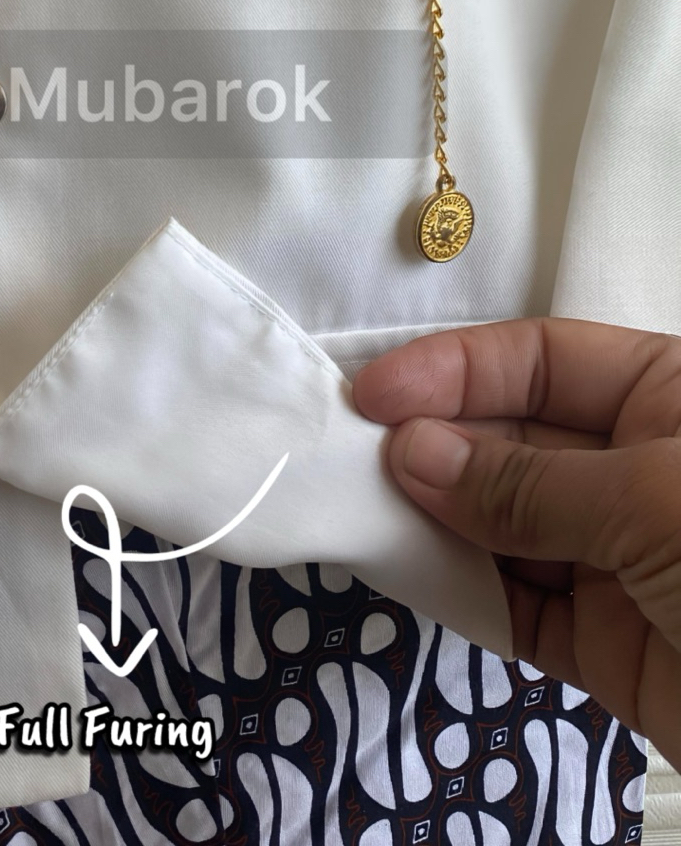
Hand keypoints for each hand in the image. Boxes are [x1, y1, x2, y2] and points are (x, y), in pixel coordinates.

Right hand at [351, 317, 680, 766]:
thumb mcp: (656, 501)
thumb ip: (527, 481)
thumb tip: (410, 452)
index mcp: (672, 401)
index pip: (543, 359)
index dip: (453, 369)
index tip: (371, 393)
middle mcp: (636, 469)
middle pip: (509, 438)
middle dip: (433, 446)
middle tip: (351, 460)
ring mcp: (614, 557)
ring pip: (497, 523)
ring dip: (431, 519)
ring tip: (363, 514)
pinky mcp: (600, 640)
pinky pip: (510, 602)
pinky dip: (458, 591)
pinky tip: (406, 572)